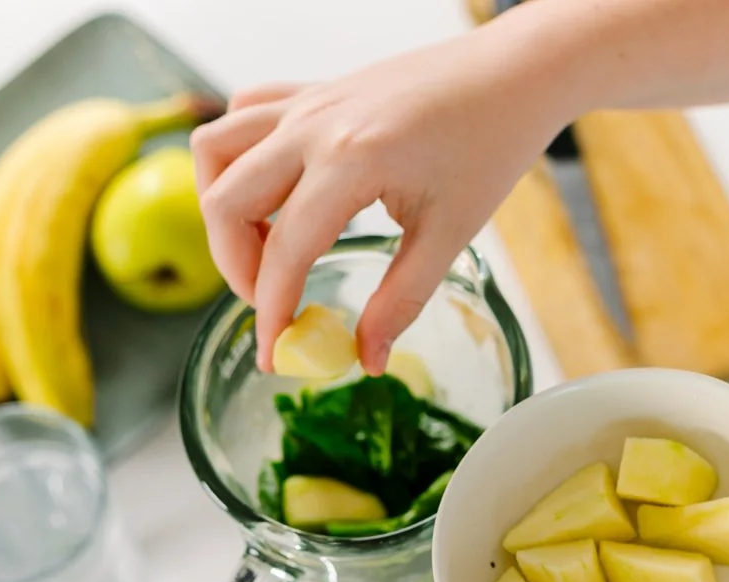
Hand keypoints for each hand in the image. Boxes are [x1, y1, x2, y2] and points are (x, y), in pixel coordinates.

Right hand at [189, 15, 573, 372]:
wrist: (512, 75)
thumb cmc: (491, 145)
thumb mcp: (450, 234)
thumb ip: (401, 300)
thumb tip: (366, 358)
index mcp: (351, 161)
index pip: (285, 251)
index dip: (270, 312)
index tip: (273, 355)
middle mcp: (313, 125)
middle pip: (225, 201)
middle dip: (236, 267)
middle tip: (271, 304)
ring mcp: (307, 102)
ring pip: (216, 148)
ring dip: (223, 207)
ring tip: (263, 248)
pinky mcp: (312, 91)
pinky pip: (243, 115)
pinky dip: (237, 156)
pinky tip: (273, 192)